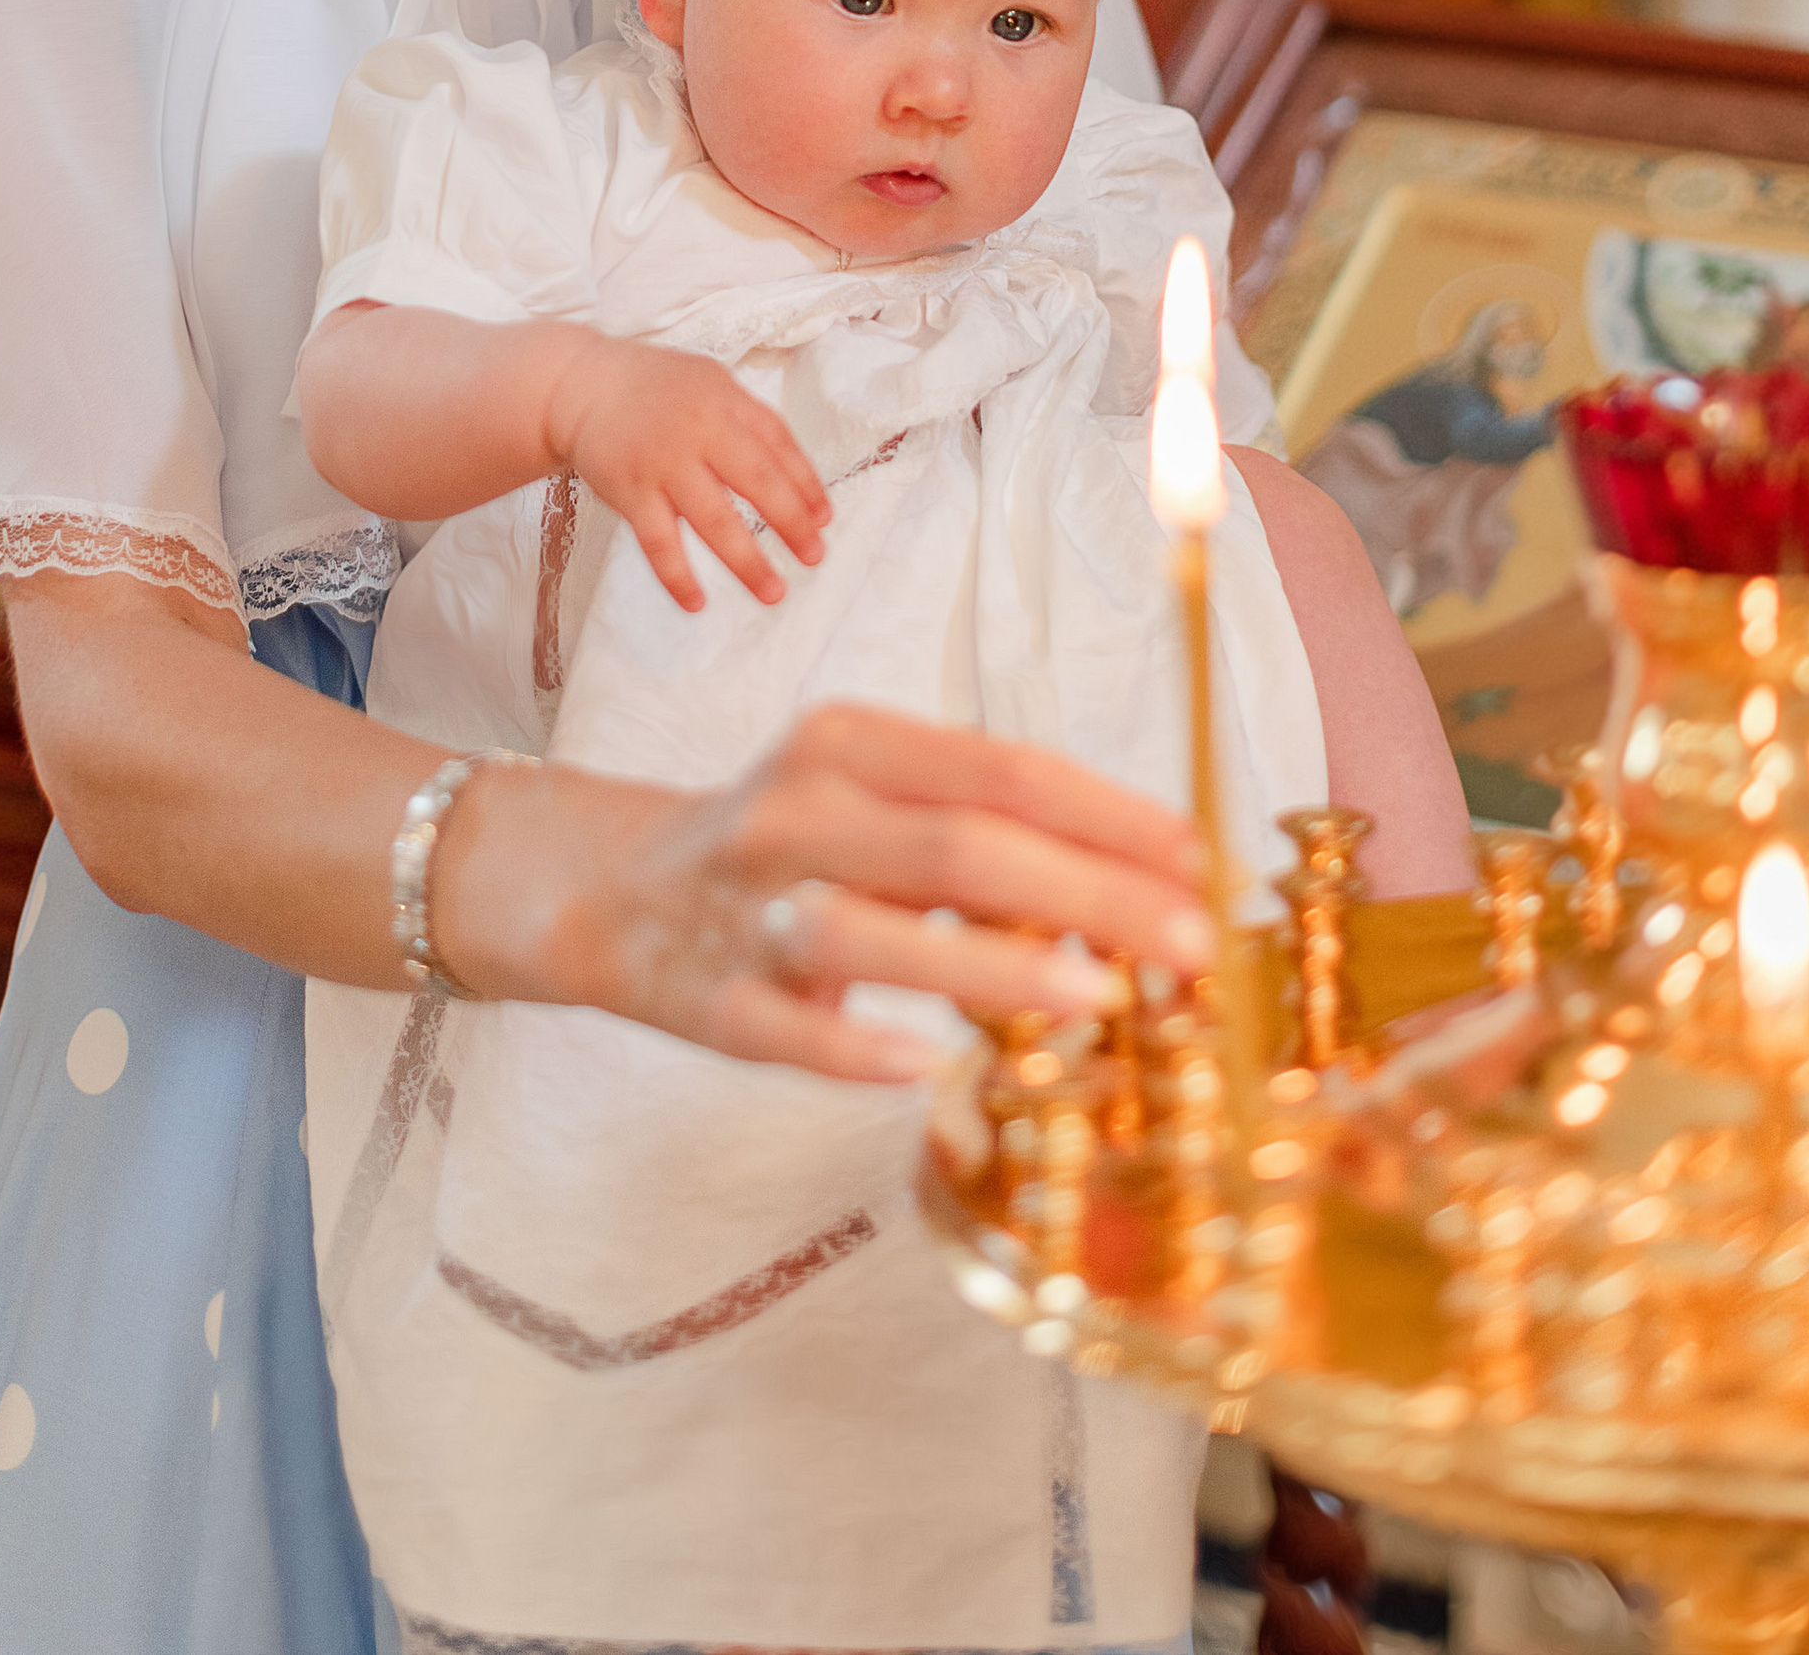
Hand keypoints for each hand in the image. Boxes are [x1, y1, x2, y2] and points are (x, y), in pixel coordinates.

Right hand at [436, 702, 1218, 1081]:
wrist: (610, 886)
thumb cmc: (789, 843)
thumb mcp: (874, 799)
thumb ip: (982, 828)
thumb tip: (1142, 878)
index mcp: (848, 742)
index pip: (998, 769)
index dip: (1105, 814)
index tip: (1198, 858)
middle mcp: (795, 808)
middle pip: (956, 846)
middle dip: (1085, 892)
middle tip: (1188, 942)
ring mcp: (744, 905)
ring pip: (869, 931)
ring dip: (986, 966)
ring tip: (1095, 996)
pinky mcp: (706, 997)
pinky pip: (784, 1026)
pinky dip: (850, 1045)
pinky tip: (921, 1066)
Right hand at [540, 326, 828, 609]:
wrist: (579, 384)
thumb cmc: (652, 388)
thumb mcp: (706, 382)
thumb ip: (744, 420)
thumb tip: (792, 477)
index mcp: (725, 400)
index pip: (779, 443)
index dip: (806, 483)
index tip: (823, 519)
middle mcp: (700, 430)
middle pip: (759, 482)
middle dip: (792, 523)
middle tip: (815, 556)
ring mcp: (664, 463)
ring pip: (715, 520)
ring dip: (748, 561)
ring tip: (773, 591)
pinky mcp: (630, 491)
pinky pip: (659, 543)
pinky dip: (677, 576)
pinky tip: (696, 603)